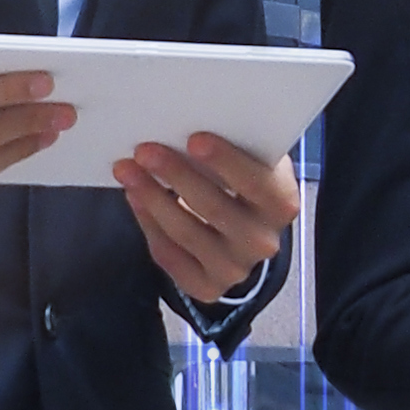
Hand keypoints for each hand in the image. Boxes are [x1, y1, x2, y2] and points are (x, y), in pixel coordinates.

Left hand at [117, 129, 300, 304]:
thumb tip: (187, 122)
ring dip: (152, 198)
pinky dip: (148, 224)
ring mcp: (234, 269)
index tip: (194, 139)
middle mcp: (263, 241)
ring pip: (186, 232)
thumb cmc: (244, 181)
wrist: (246, 231)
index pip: (257, 183)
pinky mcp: (206, 286)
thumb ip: (237, 145)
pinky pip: (170, 256)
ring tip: (128, 171)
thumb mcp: (253, 161)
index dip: (226, 161)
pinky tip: (135, 198)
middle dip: (176, 175)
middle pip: (214, 207)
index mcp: (282, 203)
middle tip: (144, 150)